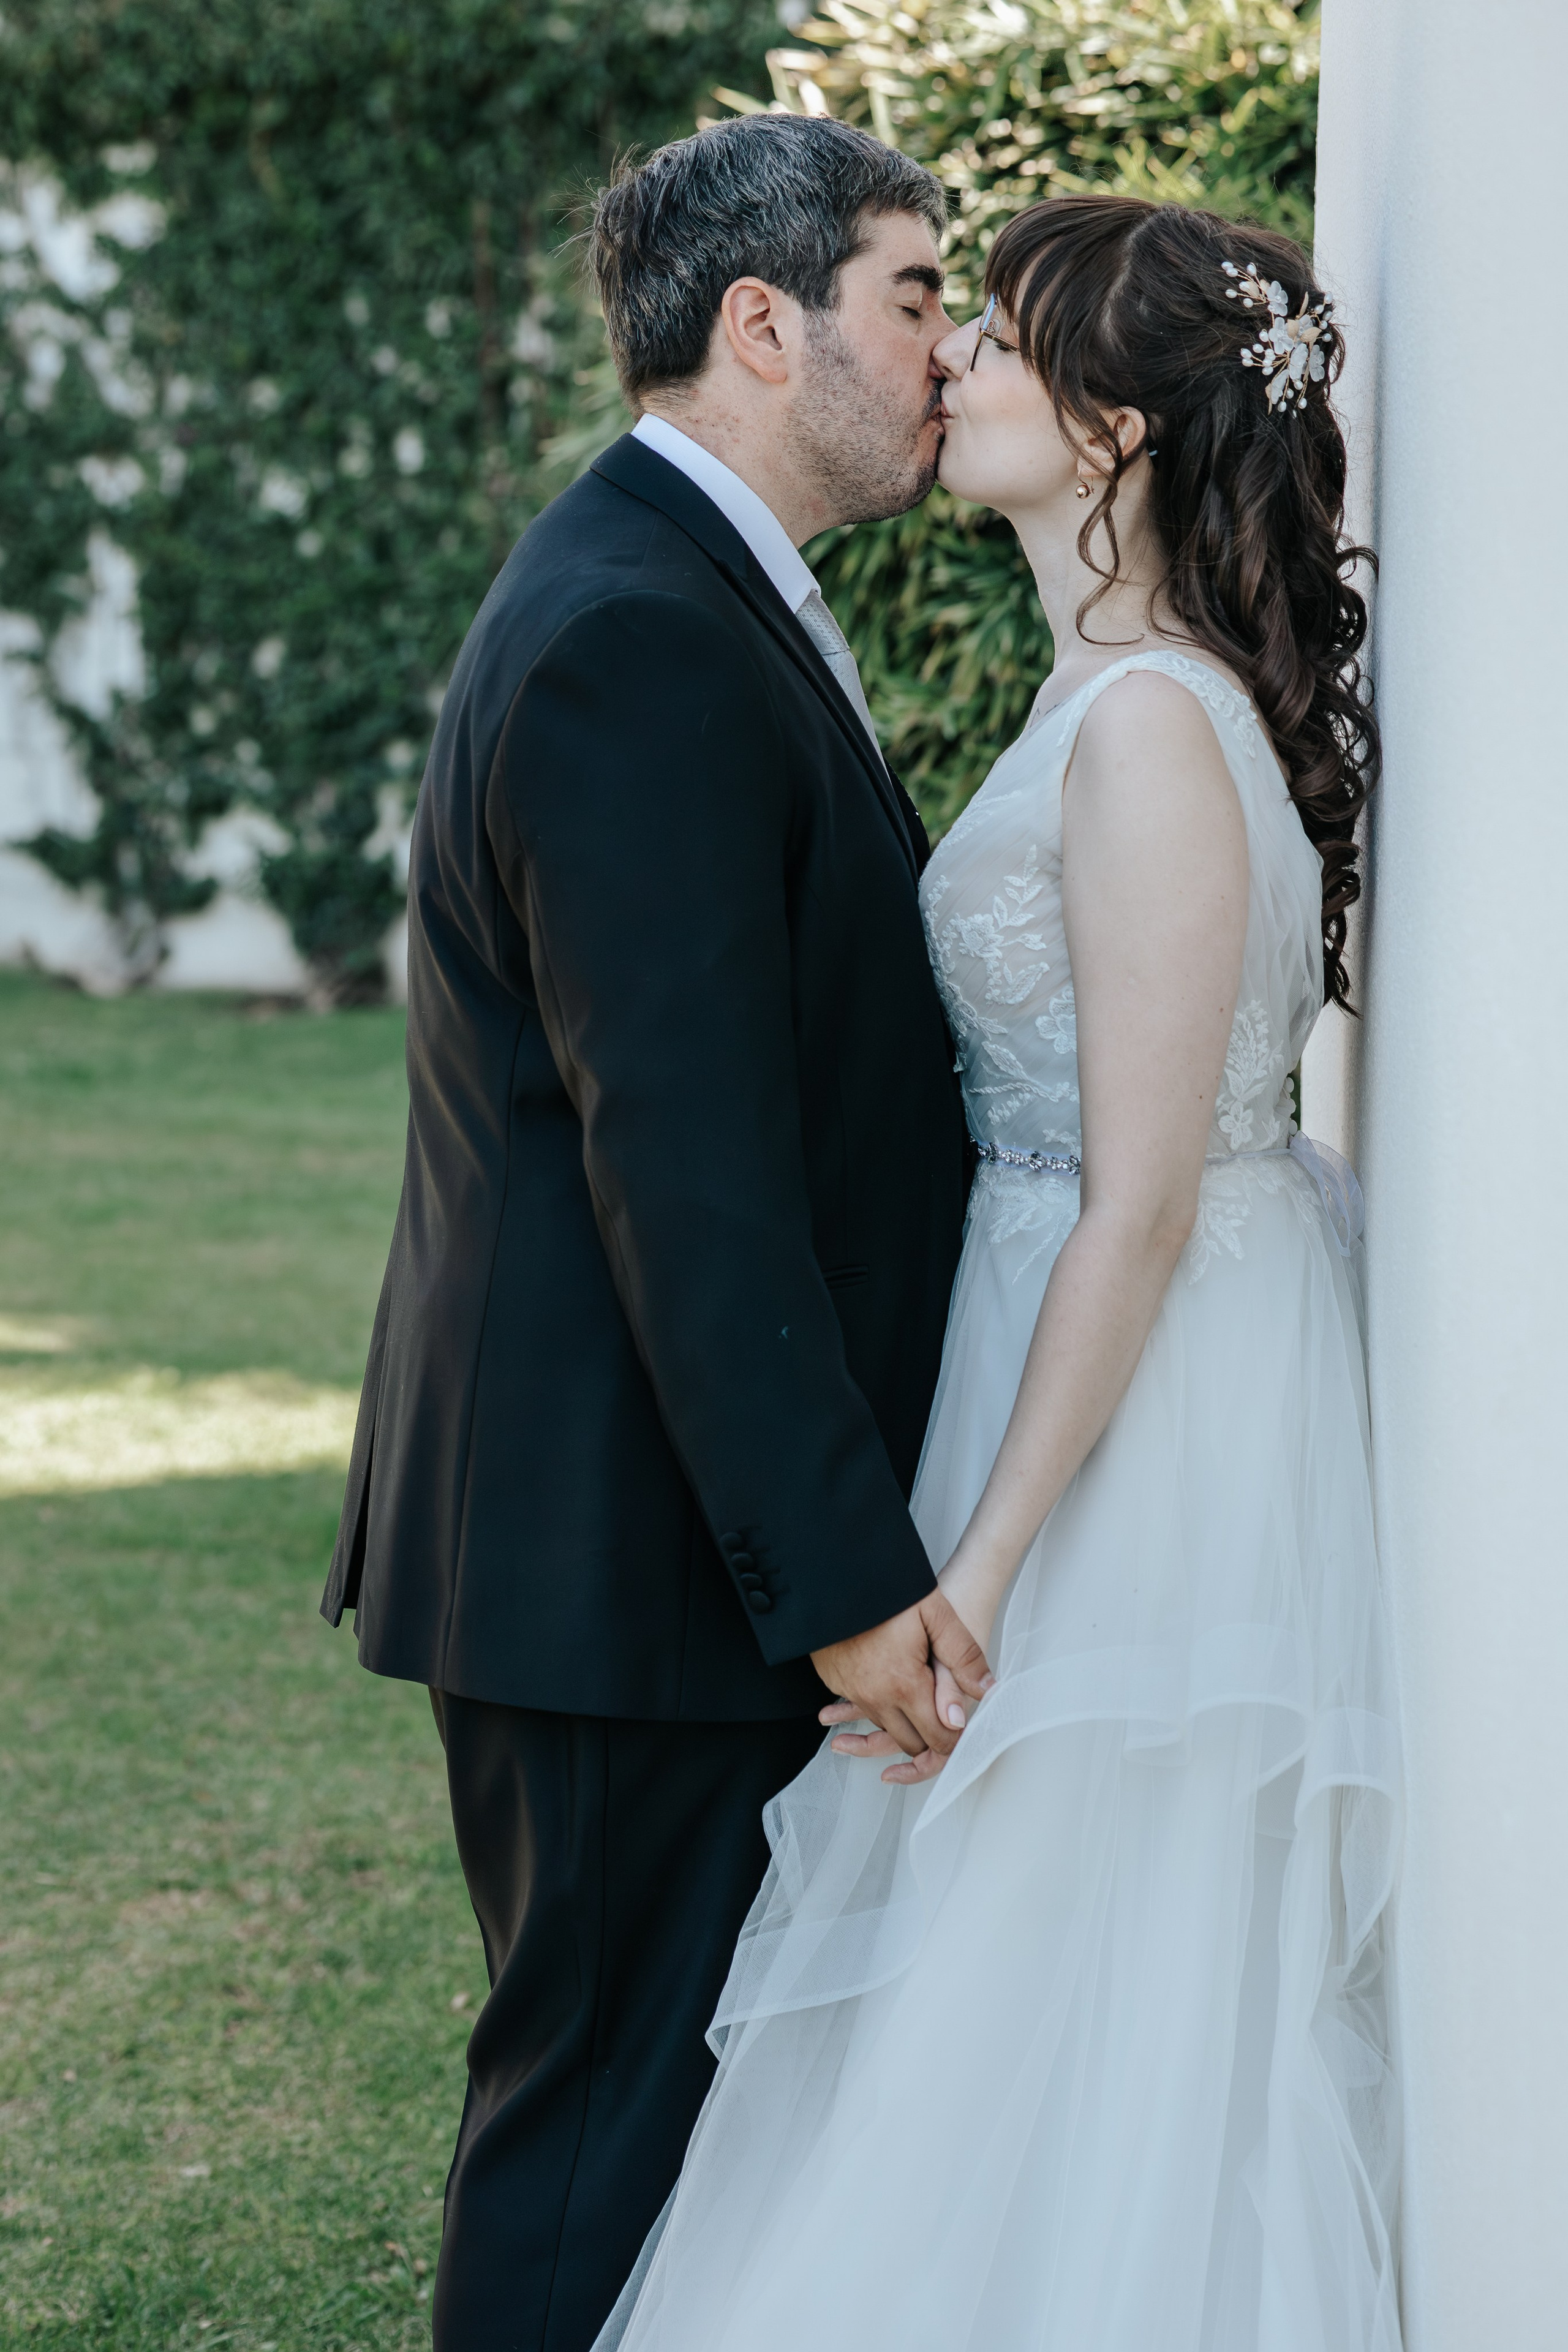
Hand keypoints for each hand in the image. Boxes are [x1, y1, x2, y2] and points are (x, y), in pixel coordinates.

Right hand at [812, 1589, 992, 1783]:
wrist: (836, 1576)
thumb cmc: (887, 1590)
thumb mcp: (936, 1613)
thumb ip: (963, 1655)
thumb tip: (985, 1690)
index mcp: (905, 1686)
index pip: (938, 1737)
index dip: (955, 1737)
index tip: (961, 1725)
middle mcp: (876, 1697)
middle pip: (911, 1742)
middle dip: (930, 1735)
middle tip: (942, 1713)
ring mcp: (852, 1691)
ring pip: (885, 1726)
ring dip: (903, 1719)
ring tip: (917, 1692)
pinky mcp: (835, 1682)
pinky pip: (862, 1705)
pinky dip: (878, 1701)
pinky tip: (887, 1677)